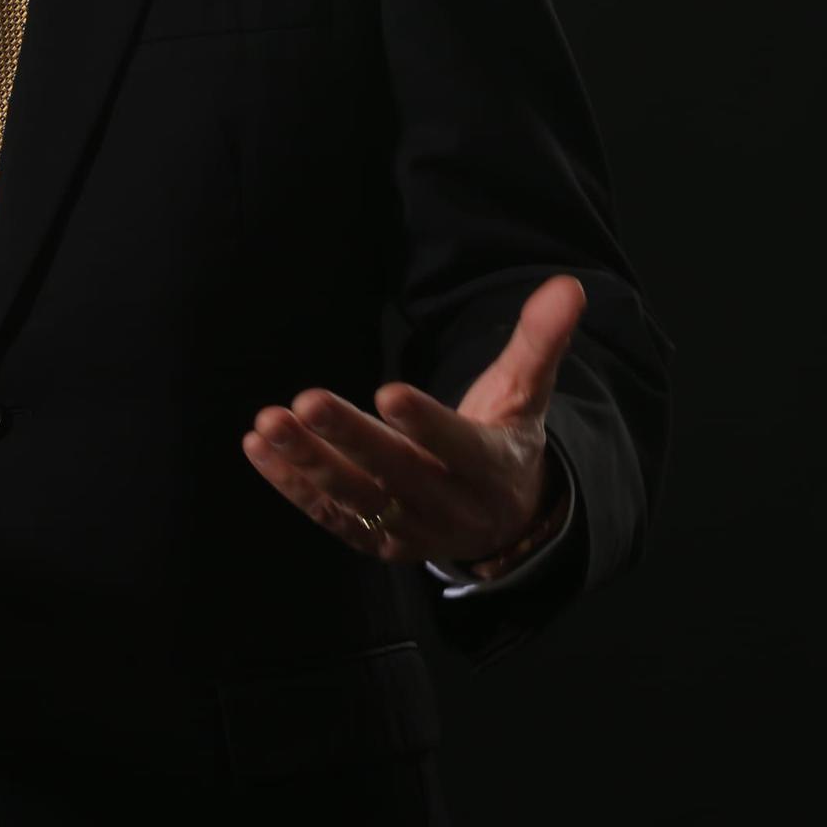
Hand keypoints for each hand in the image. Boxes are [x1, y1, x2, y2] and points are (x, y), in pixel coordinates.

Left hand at [242, 275, 584, 575]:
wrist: (500, 522)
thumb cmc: (503, 440)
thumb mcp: (526, 394)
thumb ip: (539, 342)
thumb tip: (568, 285)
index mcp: (491, 469)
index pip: (459, 446)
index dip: (426, 423)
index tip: (388, 391)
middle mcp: (450, 508)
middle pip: (396, 474)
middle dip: (350, 439)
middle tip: (306, 401)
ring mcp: (408, 530)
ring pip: (354, 500)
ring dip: (307, 463)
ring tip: (267, 423)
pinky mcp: (373, 541)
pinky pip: (328, 515)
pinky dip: (291, 485)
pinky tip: (258, 447)